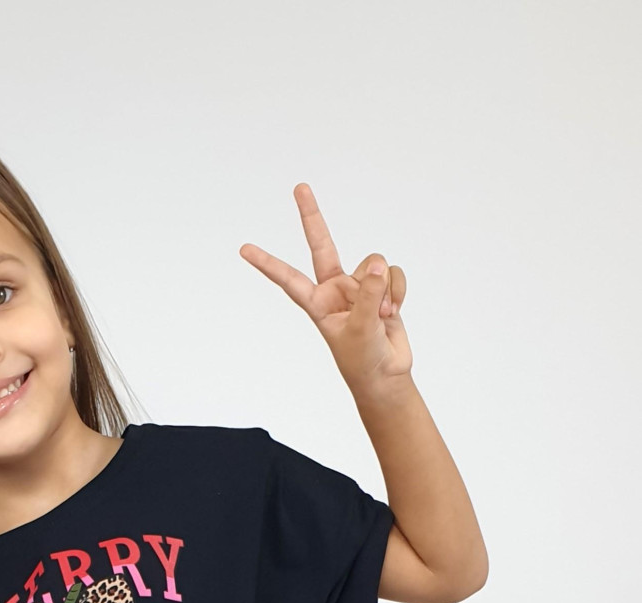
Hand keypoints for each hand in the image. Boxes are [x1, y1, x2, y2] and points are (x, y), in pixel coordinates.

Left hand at [239, 183, 411, 395]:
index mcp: (317, 303)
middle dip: (312, 217)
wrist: (386, 374)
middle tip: (300, 187)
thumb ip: (367, 294)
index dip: (267, 263)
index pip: (288, 278)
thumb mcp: (360, 328)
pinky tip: (395, 311)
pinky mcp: (381, 288)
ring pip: (373, 264)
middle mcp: (335, 289)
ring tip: (382, 316)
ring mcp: (359, 286)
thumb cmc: (363, 359)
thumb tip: (377, 265)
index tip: (244, 249)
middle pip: (322, 245)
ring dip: (383, 289)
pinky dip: (398, 290)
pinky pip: (393, 274)